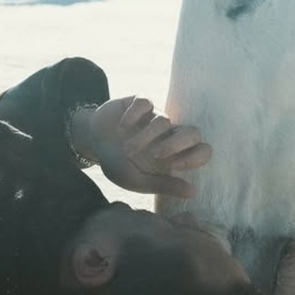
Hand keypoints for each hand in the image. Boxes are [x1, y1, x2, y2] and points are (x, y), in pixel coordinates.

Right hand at [70, 96, 211, 197]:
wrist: (92, 143)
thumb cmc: (119, 164)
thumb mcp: (138, 181)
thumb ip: (164, 186)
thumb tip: (192, 193)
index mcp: (173, 156)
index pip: (202, 152)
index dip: (195, 158)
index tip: (174, 166)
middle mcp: (169, 135)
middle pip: (193, 132)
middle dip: (177, 143)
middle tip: (156, 155)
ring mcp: (155, 117)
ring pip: (164, 120)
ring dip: (145, 137)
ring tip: (127, 150)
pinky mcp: (139, 102)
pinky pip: (145, 103)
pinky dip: (133, 117)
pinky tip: (121, 129)